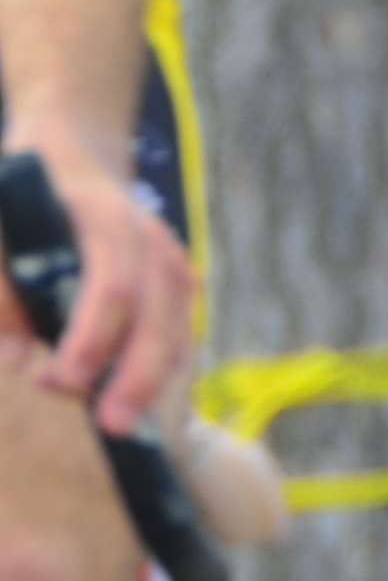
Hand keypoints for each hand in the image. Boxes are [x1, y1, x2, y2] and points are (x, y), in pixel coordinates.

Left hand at [13, 152, 182, 439]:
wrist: (70, 152)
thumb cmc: (22, 192)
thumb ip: (2, 292)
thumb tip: (18, 360)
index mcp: (107, 220)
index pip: (114, 286)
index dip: (92, 337)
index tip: (63, 382)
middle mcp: (153, 242)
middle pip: (159, 318)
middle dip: (137, 377)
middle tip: (114, 429)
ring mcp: (173, 262)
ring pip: (177, 331)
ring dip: (150, 382)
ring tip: (115, 423)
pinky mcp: (177, 284)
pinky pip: (178, 334)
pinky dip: (159, 370)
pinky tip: (128, 396)